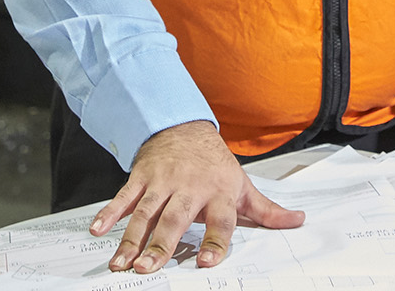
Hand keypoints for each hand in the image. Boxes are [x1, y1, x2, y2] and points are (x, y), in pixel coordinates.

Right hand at [89, 121, 304, 272]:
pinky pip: (123, 196)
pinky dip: (109, 212)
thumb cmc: (216, 163)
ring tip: (121, 263)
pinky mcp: (141, 177)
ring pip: (145, 213)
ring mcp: (162, 182)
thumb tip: (298, 221)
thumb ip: (266, 210)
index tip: (207, 262)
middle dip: (161, 244)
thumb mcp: (242, 184)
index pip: (220, 221)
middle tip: (148, 269)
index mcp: (218, 192)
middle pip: (175, 219)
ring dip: (131, 238)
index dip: (214, 241)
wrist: (184, 125)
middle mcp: (190, 187)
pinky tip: (96, 230)